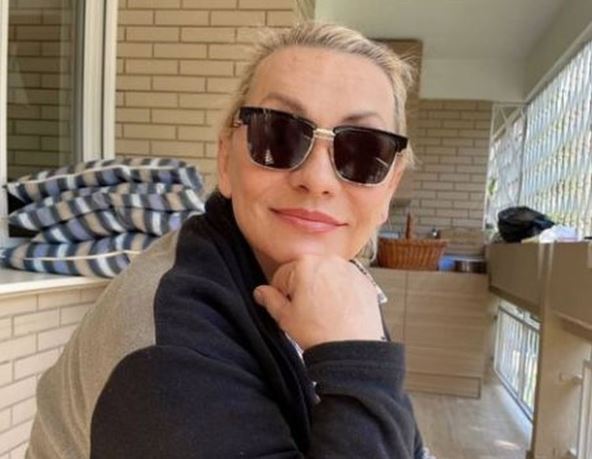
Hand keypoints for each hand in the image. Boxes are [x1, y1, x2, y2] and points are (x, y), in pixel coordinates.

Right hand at [253, 255, 384, 350]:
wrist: (352, 348)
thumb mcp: (286, 317)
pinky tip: (338, 310)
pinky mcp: (364, 280)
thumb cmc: (320, 333)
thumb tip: (260, 292)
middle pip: (306, 271)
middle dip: (303, 288)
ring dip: (322, 288)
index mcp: (305, 264)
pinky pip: (345, 282)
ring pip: (327, 275)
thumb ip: (270, 300)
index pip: (283, 275)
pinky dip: (341, 292)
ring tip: (324, 312)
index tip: (286, 305)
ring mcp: (349, 269)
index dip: (281, 292)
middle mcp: (328, 261)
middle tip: (305, 311)